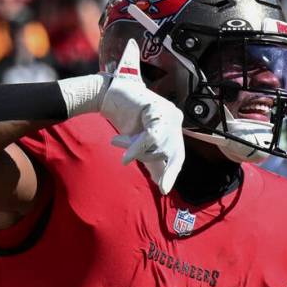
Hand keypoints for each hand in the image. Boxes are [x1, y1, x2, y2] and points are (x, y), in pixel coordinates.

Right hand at [100, 39, 184, 194]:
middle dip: (144, 156)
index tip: (163, 189)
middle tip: (126, 154)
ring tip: (119, 141)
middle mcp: (175, 118)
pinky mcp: (157, 109)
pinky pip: (151, 137)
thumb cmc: (125, 118)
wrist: (109, 97)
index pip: (177, 156)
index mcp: (174, 127)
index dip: (171, 173)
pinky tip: (124, 152)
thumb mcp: (142, 145)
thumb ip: (154, 162)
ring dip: (135, 149)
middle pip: (166, 153)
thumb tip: (163, 187)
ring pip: (158, 146)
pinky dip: (136, 147)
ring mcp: (168, 112)